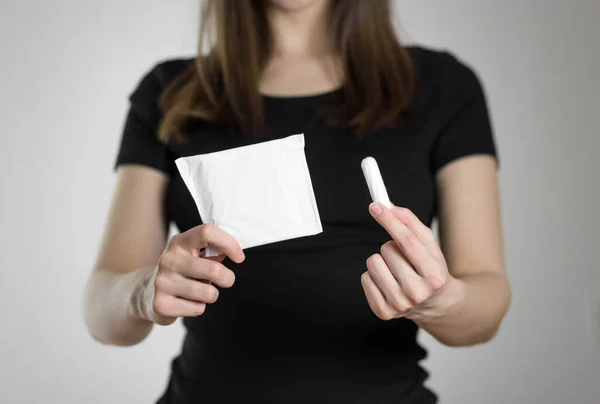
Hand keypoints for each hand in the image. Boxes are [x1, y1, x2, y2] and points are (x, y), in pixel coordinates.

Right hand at [141, 224, 244, 325]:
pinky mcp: (161, 304)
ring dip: (212, 294)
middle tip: (226, 280)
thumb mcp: (193, 254)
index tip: (239, 257)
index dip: (229, 244)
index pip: (207, 232)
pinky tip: (186, 302)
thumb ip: (213, 250)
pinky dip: (199, 307)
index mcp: (180, 242)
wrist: (146, 292)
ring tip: (200, 291)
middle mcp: (168, 259)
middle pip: (213, 270)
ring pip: (208, 293)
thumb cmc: (182, 270)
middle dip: (227, 278)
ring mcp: (162, 282)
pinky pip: (198, 309)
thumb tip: (235, 253)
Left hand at [361, 203, 462, 322]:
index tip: (376, 206)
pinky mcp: (383, 312)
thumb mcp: (429, 244)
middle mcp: (417, 293)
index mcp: (434, 275)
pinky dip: (373, 276)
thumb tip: (387, 206)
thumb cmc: (431, 269)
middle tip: (404, 260)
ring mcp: (399, 304)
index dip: (390, 221)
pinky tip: (388, 283)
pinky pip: (364, 278)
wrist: (435, 304)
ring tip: (395, 271)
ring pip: (372, 262)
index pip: (407, 242)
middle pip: (387, 249)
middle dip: (392, 248)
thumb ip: (410, 222)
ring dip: (381, 261)